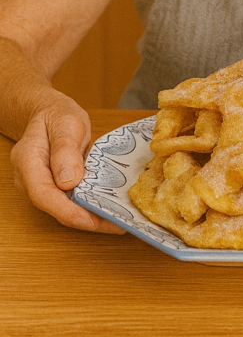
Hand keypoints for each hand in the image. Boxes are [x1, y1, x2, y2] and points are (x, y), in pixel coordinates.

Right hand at [11, 100, 124, 234]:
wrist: (49, 113)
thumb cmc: (56, 115)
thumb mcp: (66, 123)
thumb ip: (65, 149)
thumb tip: (68, 181)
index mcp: (28, 160)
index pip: (42, 194)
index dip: (67, 211)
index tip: (91, 219)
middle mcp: (29, 178)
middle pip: (54, 206)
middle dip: (85, 219)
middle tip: (117, 223)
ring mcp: (40, 184)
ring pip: (63, 207)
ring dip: (90, 215)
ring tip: (119, 219)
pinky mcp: (54, 187)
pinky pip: (70, 200)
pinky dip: (89, 206)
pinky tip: (110, 208)